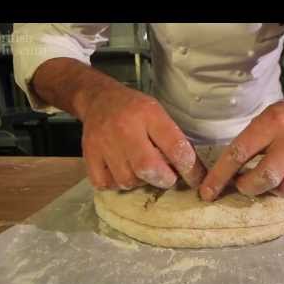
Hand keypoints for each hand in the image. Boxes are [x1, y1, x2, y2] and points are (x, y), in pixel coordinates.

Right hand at [81, 85, 205, 190]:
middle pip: (148, 168)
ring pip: (127, 180)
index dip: (189, 168)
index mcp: (148, 115)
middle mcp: (125, 129)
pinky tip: (122, 171)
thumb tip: (191, 170)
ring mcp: (104, 143)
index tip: (195, 179)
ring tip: (141, 169)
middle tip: (167, 177)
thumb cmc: (135, 110)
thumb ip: (173, 139)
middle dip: (164, 179)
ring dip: (140, 181)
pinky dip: (117, 183)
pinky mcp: (89, 155)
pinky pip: (106, 183)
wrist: (99, 100)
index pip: (175, 147)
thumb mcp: (158, 114)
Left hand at [199, 98, 283, 200]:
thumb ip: (244, 146)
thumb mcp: (259, 122)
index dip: (220, 175)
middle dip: (248, 187)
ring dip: (267, 190)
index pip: (240, 153)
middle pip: (266, 176)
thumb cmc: (279, 120)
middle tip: (241, 185)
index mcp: (271, 122)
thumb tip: (221, 178)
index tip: (207, 192)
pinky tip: (282, 175)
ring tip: (264, 178)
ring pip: (283, 188)